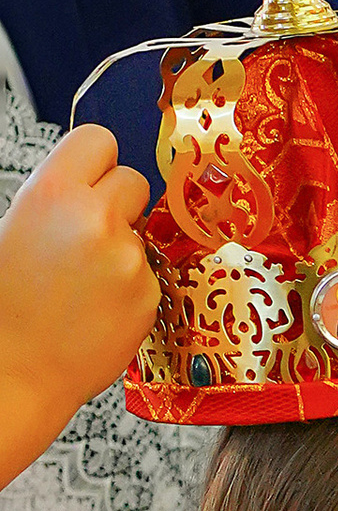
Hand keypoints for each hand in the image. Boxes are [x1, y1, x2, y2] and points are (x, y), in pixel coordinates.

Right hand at [0, 128, 157, 486]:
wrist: (17, 370)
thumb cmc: (9, 306)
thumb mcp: (17, 227)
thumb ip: (60, 198)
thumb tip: (91, 181)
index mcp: (53, 194)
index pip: (98, 139)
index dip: (95, 161)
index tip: (91, 177)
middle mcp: (96, 219)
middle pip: (133, 180)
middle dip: (116, 202)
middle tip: (88, 233)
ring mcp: (129, 259)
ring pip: (141, 231)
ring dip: (122, 248)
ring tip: (81, 283)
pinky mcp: (150, 294)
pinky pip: (149, 272)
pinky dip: (131, 285)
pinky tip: (97, 306)